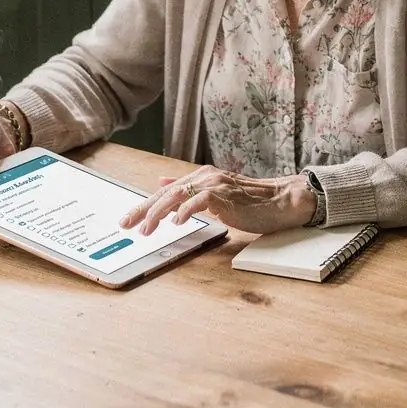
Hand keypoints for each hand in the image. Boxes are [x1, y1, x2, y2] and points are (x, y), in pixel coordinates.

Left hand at [119, 165, 316, 235]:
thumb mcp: (213, 193)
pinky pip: (201, 200)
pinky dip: (187, 211)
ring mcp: (215, 184)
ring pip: (178, 196)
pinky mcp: (225, 195)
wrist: (280, 201)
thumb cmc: (250, 202)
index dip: (144, 206)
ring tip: (146, 230)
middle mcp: (204, 177)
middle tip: (126, 225)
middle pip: (165, 193)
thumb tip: (161, 183)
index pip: (165, 192)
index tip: (127, 220)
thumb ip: (188, 189)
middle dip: (143, 210)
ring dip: (159, 214)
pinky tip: (177, 222)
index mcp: (200, 177)